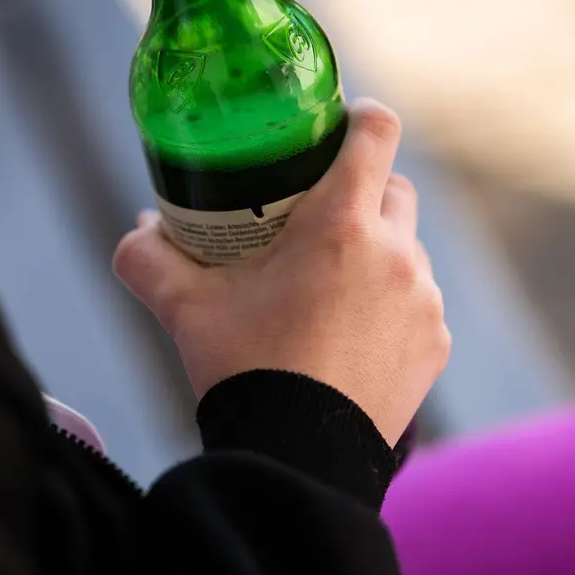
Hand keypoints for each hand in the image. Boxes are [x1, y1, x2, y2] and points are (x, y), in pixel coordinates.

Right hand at [113, 99, 450, 444]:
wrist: (296, 459)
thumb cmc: (242, 370)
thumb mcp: (183, 307)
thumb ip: (148, 256)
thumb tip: (139, 228)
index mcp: (341, 224)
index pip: (376, 131)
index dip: (360, 116)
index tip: (340, 122)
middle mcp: (396, 252)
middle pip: (395, 187)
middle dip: (362, 189)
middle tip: (318, 213)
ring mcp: (423, 300)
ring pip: (408, 248)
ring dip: (378, 251)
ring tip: (330, 284)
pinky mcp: (436, 343)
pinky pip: (418, 303)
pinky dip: (391, 305)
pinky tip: (351, 332)